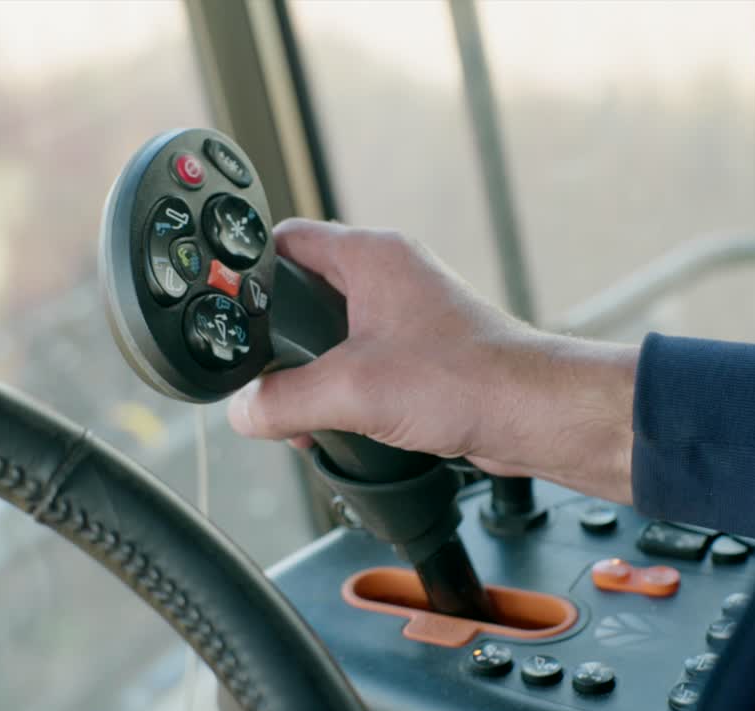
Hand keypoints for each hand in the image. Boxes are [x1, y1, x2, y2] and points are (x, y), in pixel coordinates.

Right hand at [227, 219, 638, 503]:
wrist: (532, 414)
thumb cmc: (466, 379)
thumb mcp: (352, 390)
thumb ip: (284, 400)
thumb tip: (246, 411)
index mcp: (371, 256)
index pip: (286, 240)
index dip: (247, 269)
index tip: (222, 305)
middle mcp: (389, 275)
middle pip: (304, 292)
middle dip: (278, 339)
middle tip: (259, 371)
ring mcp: (406, 313)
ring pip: (332, 334)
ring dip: (310, 373)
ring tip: (299, 410)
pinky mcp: (420, 352)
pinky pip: (361, 362)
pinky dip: (341, 391)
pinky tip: (335, 426)